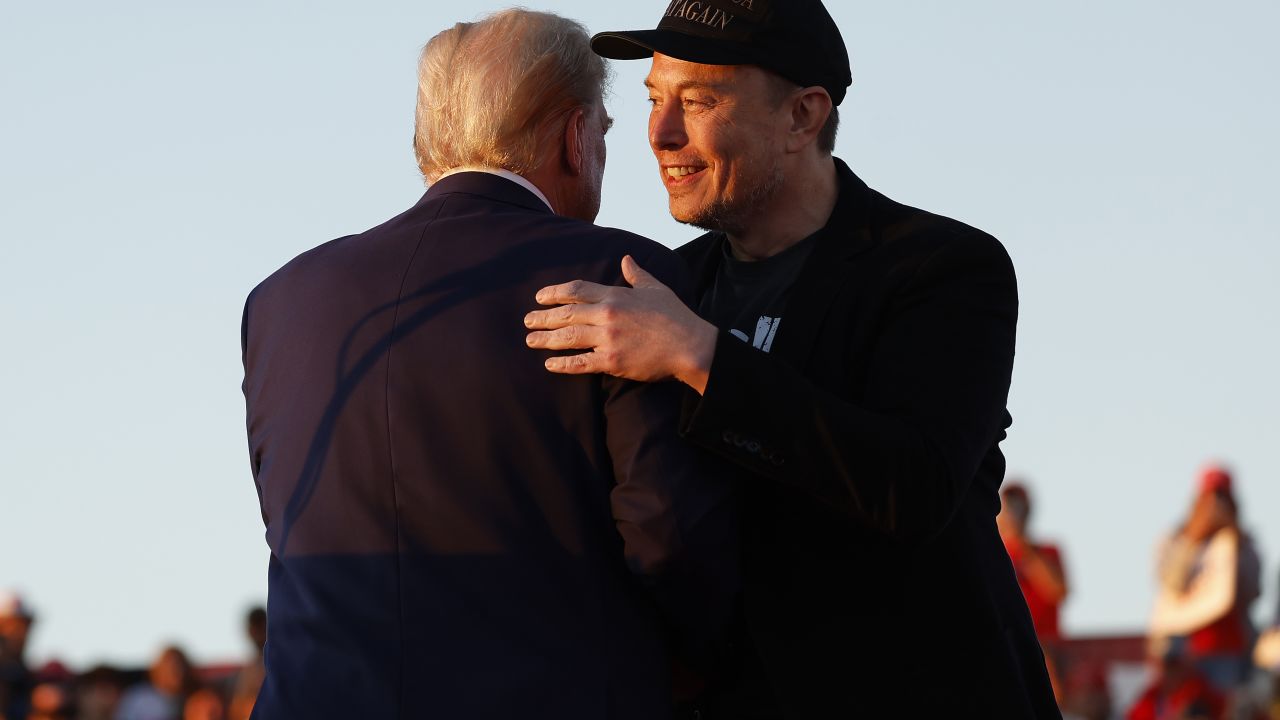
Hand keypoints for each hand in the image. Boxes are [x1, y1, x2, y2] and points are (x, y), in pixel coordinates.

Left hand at [524, 256, 717, 392]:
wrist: (690, 345)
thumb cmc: (675, 316)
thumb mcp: (656, 288)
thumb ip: (636, 274)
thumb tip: (626, 259)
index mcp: (616, 296)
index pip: (577, 291)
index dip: (555, 293)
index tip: (540, 297)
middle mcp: (607, 315)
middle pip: (566, 314)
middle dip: (543, 317)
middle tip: (527, 321)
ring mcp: (608, 339)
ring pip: (568, 338)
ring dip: (546, 339)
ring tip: (530, 341)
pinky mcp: (613, 361)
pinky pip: (581, 363)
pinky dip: (564, 364)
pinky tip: (550, 365)